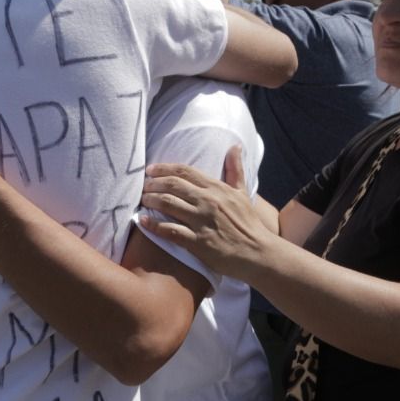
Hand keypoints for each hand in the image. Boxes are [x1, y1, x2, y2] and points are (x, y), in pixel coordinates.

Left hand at [139, 147, 273, 279]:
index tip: (150, 169)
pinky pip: (170, 230)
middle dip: (153, 183)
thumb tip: (235, 146)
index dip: (164, 168)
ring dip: (150, 200)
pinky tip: (142, 221)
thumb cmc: (249, 224)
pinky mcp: (198, 242)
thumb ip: (235, 170)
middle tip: (142, 185)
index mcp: (217, 188)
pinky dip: (153, 225)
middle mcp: (208, 201)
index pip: (185, 171)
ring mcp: (202, 221)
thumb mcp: (243, 193)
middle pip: (172, 185)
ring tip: (141, 200)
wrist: (258, 253)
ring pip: (168, 204)